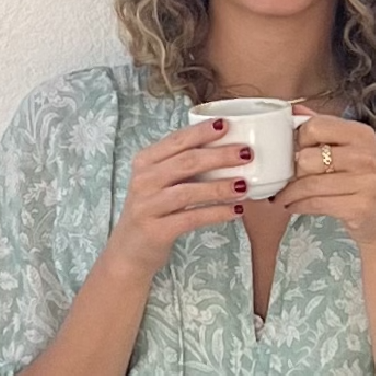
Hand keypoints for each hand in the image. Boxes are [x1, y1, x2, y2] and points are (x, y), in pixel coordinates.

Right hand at [106, 118, 252, 277]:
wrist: (128, 251)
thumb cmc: (153, 209)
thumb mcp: (159, 181)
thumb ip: (183, 164)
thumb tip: (228, 148)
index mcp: (145, 161)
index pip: (176, 140)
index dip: (202, 132)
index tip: (226, 124)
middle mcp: (144, 180)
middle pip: (186, 162)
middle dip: (220, 156)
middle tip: (247, 153)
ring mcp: (148, 206)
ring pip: (189, 191)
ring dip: (220, 187)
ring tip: (244, 185)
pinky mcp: (156, 230)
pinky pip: (191, 218)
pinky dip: (216, 213)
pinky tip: (235, 210)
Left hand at [274, 105, 375, 245]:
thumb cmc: (361, 181)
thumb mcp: (349, 150)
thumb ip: (323, 129)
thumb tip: (293, 109)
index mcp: (361, 134)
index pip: (315, 126)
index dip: (299, 140)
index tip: (296, 151)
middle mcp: (366, 155)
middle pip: (307, 157)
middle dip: (294, 171)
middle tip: (292, 178)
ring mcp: (366, 182)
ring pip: (308, 184)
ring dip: (290, 193)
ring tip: (285, 196)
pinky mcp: (360, 207)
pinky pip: (315, 204)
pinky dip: (298, 206)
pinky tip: (293, 206)